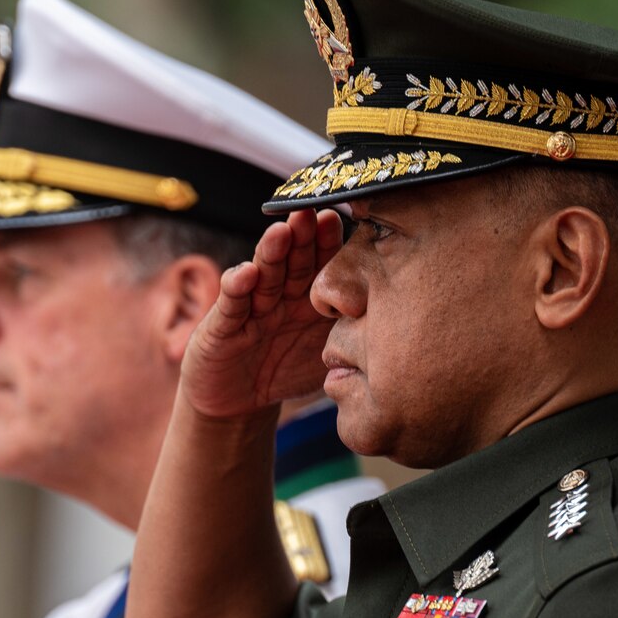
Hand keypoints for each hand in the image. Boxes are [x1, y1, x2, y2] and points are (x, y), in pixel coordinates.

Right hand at [180, 209, 342, 419]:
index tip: (340, 221)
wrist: (238, 404)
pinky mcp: (221, 327)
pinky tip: (247, 273)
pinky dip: (237, 288)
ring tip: (282, 233)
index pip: (321, 265)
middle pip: (292, 261)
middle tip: (312, 213)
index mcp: (308, 298)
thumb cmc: (285, 372)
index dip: (328, 243)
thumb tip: (397, 324)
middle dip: (302, 236)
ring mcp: (250, 308)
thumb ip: (350, 337)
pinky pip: (231, 306)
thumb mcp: (324, 356)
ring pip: (263, 276)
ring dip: (272, 253)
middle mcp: (279, 295)